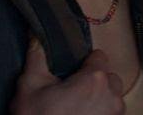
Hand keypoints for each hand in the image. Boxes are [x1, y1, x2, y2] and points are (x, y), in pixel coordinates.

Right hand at [10, 40, 124, 114]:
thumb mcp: (30, 85)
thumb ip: (36, 55)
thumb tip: (36, 35)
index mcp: (95, 79)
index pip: (99, 56)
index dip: (85, 62)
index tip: (72, 71)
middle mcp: (112, 97)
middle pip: (109, 77)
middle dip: (94, 81)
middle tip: (72, 91)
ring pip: (112, 98)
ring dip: (99, 99)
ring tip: (76, 108)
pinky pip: (110, 114)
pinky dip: (100, 114)